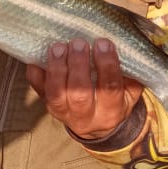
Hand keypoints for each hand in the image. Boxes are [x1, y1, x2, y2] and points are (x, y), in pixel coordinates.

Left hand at [26, 38, 143, 139]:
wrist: (98, 127)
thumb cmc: (117, 99)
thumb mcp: (131, 90)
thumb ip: (131, 72)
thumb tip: (131, 42)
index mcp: (112, 111)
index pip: (110, 89)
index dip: (106, 65)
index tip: (103, 43)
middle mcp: (87, 116)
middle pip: (80, 93)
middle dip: (78, 65)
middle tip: (78, 42)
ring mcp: (64, 113)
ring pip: (57, 94)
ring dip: (56, 69)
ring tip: (59, 47)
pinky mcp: (49, 107)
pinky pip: (38, 92)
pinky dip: (36, 75)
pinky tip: (38, 57)